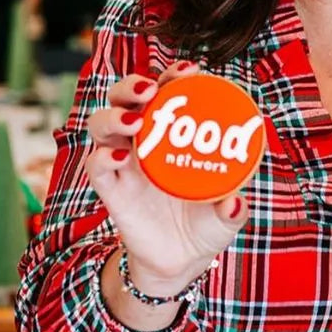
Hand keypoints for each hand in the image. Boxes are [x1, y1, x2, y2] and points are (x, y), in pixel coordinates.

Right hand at [85, 62, 248, 295]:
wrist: (179, 262)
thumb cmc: (205, 225)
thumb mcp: (225, 216)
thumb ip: (232, 210)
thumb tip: (235, 203)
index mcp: (172, 135)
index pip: (166, 93)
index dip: (173, 76)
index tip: (190, 69)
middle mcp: (143, 141)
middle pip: (125, 97)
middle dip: (134, 84)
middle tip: (153, 89)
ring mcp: (123, 163)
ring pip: (102, 123)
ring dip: (114, 115)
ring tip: (134, 120)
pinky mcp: (110, 189)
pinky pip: (97, 166)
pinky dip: (103, 157)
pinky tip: (120, 156)